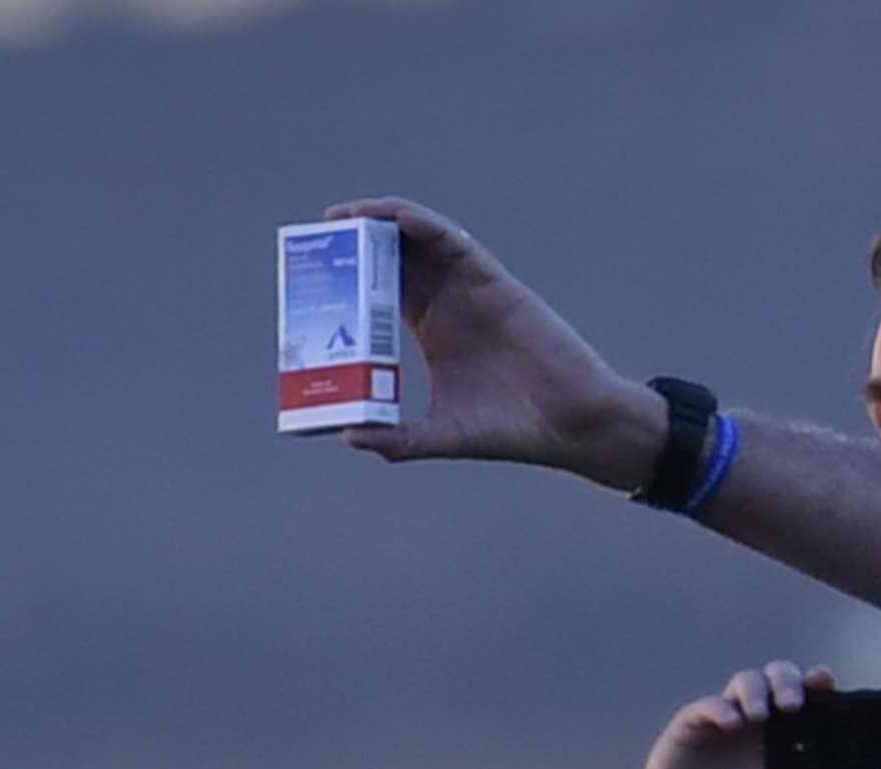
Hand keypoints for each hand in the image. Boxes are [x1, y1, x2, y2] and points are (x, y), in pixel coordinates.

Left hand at [323, 197, 660, 486]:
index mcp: (432, 330)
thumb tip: (346, 437)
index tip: (313, 276)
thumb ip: (397, 439)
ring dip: (381, 221)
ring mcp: (470, 288)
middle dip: (357, 242)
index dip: (348, 279)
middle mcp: (447, 303)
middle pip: (393, 258)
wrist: (567, 423)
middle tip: (320, 234)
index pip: (380, 292)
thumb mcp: (440, 435)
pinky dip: (423, 224)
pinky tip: (395, 218)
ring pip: (419, 241)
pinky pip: (453, 242)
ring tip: (345, 217)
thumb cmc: (511, 429)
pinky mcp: (493, 281)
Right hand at [627, 661, 836, 768]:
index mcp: (787, 734)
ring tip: (758, 715)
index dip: (818, 683)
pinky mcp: (694, 722)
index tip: (826, 683)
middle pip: (780, 677)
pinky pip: (709, 704)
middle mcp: (760, 717)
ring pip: (747, 681)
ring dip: (756, 691)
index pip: (808, 696)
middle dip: (789, 681)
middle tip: (793, 704)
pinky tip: (731, 723)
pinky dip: (721, 709)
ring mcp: (728, 715)